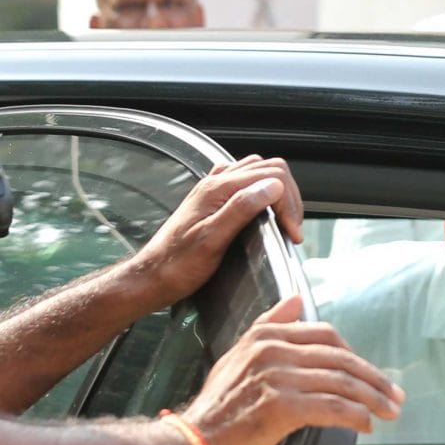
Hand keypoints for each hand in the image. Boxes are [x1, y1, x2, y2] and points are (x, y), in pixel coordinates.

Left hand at [124, 156, 306, 310]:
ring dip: (279, 193)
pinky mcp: (213, 200)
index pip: (271, 176)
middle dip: (289, 197)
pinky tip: (263, 213)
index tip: (291, 233)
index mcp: (218, 189)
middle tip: (291, 229)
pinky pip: (245, 182)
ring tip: (282, 222)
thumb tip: (272, 187)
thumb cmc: (179, 265)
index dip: (288, 203)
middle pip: (269, 169)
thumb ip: (241, 208)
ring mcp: (214, 189)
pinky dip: (262, 193)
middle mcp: (216, 183)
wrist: (153, 276)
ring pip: (259, 172)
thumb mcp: (212, 239)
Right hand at [177, 295, 402, 444]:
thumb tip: (295, 299)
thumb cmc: (218, 408)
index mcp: (265, 336)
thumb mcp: (238, 355)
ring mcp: (277, 378)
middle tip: (394, 397)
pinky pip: (332, 407)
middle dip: (374, 379)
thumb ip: (268, 325)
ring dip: (373, 400)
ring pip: (342, 384)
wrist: (193, 443)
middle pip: (341, 359)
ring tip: (388, 413)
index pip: (326, 335)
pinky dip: (355, 416)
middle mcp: (272, 351)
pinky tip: (365, 425)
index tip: (371, 375)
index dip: (355, 355)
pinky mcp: (281, 408)